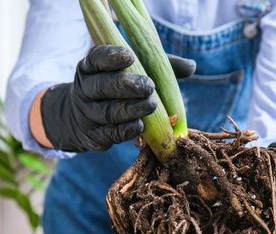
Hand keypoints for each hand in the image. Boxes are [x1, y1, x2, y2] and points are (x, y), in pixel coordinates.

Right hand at [37, 45, 195, 151]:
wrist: (84, 119)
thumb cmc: (117, 89)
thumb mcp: (133, 72)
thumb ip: (158, 66)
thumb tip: (191, 66)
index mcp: (90, 67)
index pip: (96, 58)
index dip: (111, 56)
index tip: (130, 56)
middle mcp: (84, 89)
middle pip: (102, 86)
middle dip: (126, 85)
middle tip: (148, 86)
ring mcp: (86, 114)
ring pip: (107, 112)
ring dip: (130, 110)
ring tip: (151, 105)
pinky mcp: (93, 136)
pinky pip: (110, 134)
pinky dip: (126, 130)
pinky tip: (140, 126)